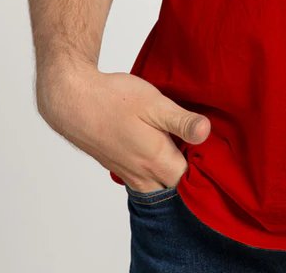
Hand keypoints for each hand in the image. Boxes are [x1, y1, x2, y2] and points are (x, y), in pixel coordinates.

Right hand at [35, 58, 210, 192]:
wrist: (72, 102)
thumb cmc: (113, 98)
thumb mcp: (154, 103)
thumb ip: (181, 121)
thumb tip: (207, 133)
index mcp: (155, 159)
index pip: (190, 179)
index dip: (204, 166)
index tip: (213, 148)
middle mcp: (142, 174)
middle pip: (174, 187)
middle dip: (189, 174)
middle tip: (201, 149)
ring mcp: (127, 173)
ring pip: (158, 186)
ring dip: (171, 173)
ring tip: (182, 149)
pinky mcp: (118, 167)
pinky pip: (143, 180)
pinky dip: (155, 171)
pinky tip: (159, 148)